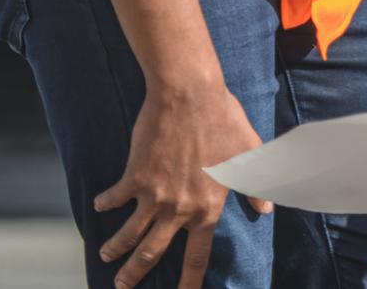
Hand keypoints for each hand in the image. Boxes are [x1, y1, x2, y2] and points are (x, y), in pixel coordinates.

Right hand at [93, 82, 272, 288]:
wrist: (190, 96)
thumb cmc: (224, 120)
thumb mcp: (249, 153)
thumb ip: (254, 186)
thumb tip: (266, 209)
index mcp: (208, 208)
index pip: (197, 255)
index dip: (189, 281)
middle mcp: (179, 209)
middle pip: (152, 253)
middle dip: (135, 275)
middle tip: (122, 287)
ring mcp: (154, 195)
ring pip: (129, 234)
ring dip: (115, 248)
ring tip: (106, 256)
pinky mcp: (134, 178)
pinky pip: (115, 199)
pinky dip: (106, 204)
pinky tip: (100, 206)